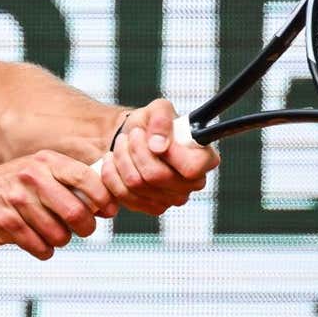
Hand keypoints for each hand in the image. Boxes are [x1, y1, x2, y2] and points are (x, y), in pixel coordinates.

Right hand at [0, 150, 117, 259]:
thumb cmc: (10, 190)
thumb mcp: (37, 174)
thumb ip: (69, 183)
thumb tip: (109, 202)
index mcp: (44, 161)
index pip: (87, 178)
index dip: (104, 199)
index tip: (108, 211)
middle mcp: (31, 176)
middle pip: (76, 212)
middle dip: (86, 228)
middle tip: (82, 230)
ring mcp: (15, 199)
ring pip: (59, 234)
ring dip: (61, 240)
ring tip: (51, 234)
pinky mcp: (4, 222)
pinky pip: (40, 247)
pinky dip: (44, 250)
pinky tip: (36, 242)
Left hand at [99, 98, 220, 214]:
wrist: (135, 137)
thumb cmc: (152, 123)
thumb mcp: (158, 109)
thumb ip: (161, 119)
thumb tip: (158, 145)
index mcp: (205, 159)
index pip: (190, 168)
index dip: (168, 153)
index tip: (153, 139)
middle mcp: (193, 183)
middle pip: (157, 176)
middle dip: (136, 150)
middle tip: (131, 135)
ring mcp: (173, 199)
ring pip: (136, 185)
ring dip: (122, 159)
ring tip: (122, 144)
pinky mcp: (152, 207)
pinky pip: (124, 196)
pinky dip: (112, 175)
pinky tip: (114, 160)